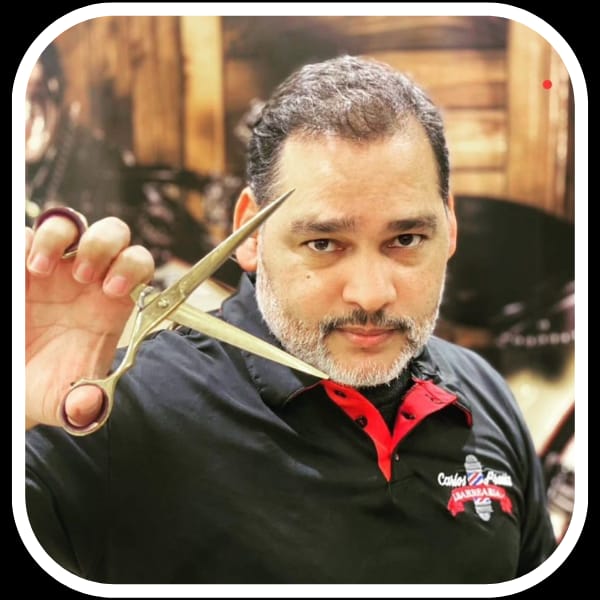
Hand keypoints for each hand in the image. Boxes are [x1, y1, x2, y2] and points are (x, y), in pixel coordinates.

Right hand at [25, 211, 153, 429]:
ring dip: (57, 236)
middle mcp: (87, 278)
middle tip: (83, 276)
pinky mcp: (20, 267)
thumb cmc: (50, 388)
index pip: (138, 264)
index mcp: (112, 302)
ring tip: (39, 269)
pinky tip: (19, 272)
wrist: (20, 385)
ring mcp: (52, 268)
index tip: (111, 290)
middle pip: (111, 232)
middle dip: (101, 245)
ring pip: (66, 223)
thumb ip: (84, 404)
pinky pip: (22, 234)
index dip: (131, 267)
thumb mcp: (66, 402)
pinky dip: (22, 242)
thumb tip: (91, 405)